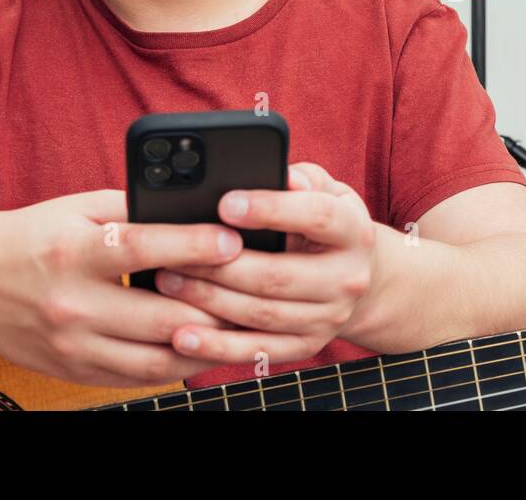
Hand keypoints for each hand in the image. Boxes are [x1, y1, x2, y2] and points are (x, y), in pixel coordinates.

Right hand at [0, 189, 248, 387]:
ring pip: (156, 357)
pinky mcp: (74, 371)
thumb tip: (194, 209)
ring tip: (239, 325)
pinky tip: (202, 347)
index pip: (142, 250)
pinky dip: (175, 364)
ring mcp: (73, 345)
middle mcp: (73, 304)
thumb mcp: (78, 208)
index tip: (233, 241)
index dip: (193, 246)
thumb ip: (134, 209)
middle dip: (214, 305)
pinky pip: (138, 377)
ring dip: (204, 343)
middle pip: (159, 315)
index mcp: (74, 253)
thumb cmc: (33, 236)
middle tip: (255, 291)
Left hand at [154, 162, 376, 370]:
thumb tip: (278, 174)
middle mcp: (347, 279)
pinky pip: (256, 351)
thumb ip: (300, 178)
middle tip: (174, 252)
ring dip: (209, 301)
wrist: (358, 279)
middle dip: (220, 265)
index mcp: (353, 232)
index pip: (316, 217)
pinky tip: (182, 336)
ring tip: (167, 282)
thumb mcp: (325, 191)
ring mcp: (328, 319)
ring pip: (261, 314)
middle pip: (278, 276)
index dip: (271, 209)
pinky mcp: (306, 347)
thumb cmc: (324, 222)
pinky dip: (216, 348)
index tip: (224, 203)